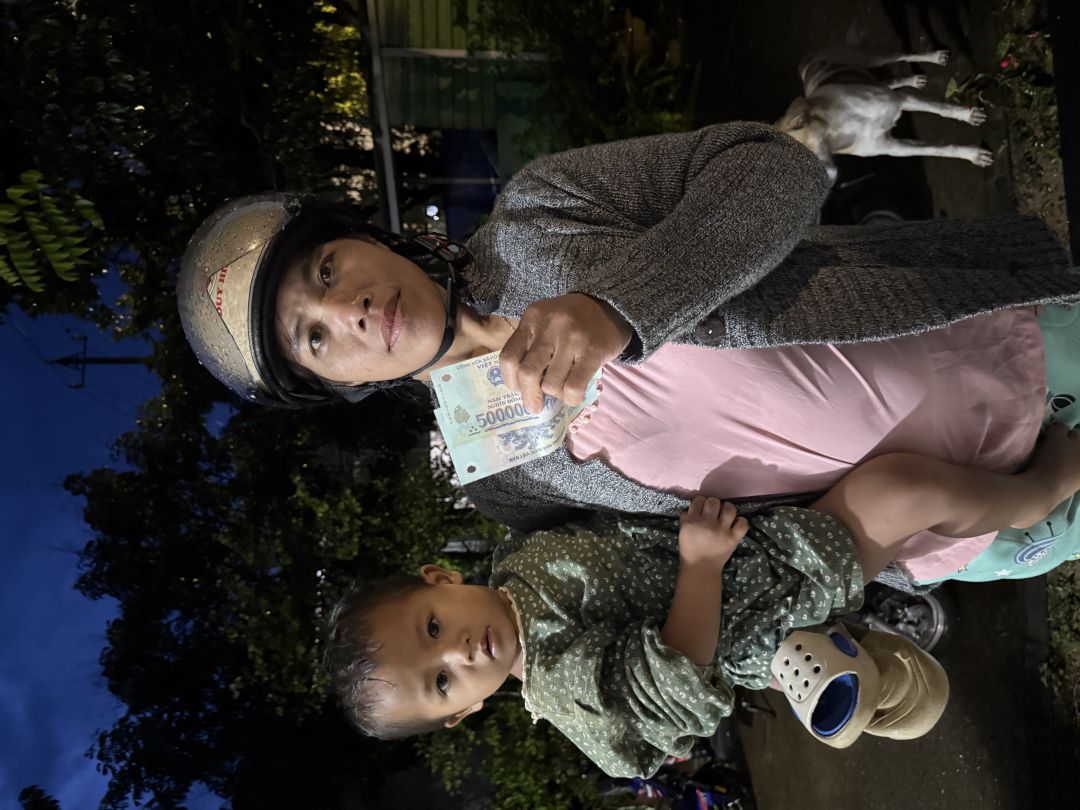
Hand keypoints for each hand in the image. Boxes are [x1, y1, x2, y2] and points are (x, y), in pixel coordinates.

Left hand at [499, 293, 632, 412]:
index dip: (510, 380)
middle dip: (530, 396)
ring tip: (561, 392)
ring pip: (551, 384)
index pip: (509, 357)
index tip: (518, 389)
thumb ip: (531, 345)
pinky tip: (574, 397)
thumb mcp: (546, 321)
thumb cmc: (573, 319)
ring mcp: (571, 339)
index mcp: (532, 318)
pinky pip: (574, 387)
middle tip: (535, 406)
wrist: (611, 305)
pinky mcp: (592, 352)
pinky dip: (571, 399)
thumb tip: (523, 387)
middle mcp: (549, 326)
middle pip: (528, 373)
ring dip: (555, 395)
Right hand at [678, 496, 747, 568]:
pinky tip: (735, 524)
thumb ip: (687, 517)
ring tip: (725, 515)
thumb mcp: (682, 531)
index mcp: (692, 521)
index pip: (699, 500)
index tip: (702, 509)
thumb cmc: (690, 549)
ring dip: (727, 509)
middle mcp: (707, 523)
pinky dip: (740, 522)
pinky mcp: (733, 538)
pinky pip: (742, 523)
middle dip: (714, 505)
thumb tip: (695, 506)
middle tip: (714, 513)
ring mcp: (722, 531)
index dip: (701, 503)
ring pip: (730, 508)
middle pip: (714, 501)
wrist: (701, 568)